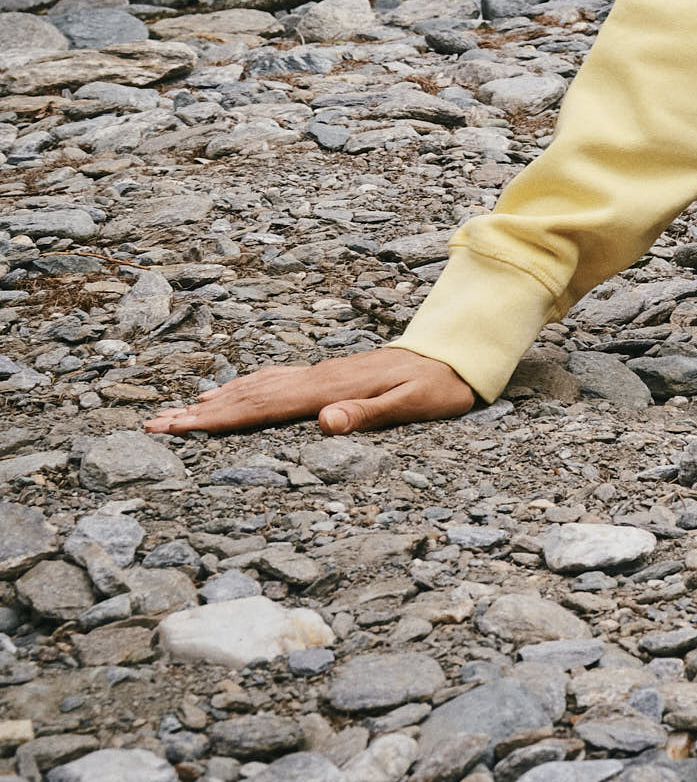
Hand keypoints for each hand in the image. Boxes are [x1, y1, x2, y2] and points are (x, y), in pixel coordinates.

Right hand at [147, 347, 476, 436]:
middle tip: (153, 424)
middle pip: (248, 396)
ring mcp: (321, 373)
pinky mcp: (328, 374)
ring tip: (178, 410)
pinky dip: (245, 387)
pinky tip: (230, 392)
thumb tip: (324, 423)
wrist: (458, 354)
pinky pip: (275, 379)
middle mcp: (319, 378)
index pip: (261, 407)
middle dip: (199, 412)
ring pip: (257, 385)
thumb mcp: (415, 404)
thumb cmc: (440, 386)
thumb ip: (368, 414)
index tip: (174, 427)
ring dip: (216, 399)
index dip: (215, 419)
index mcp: (330, 389)